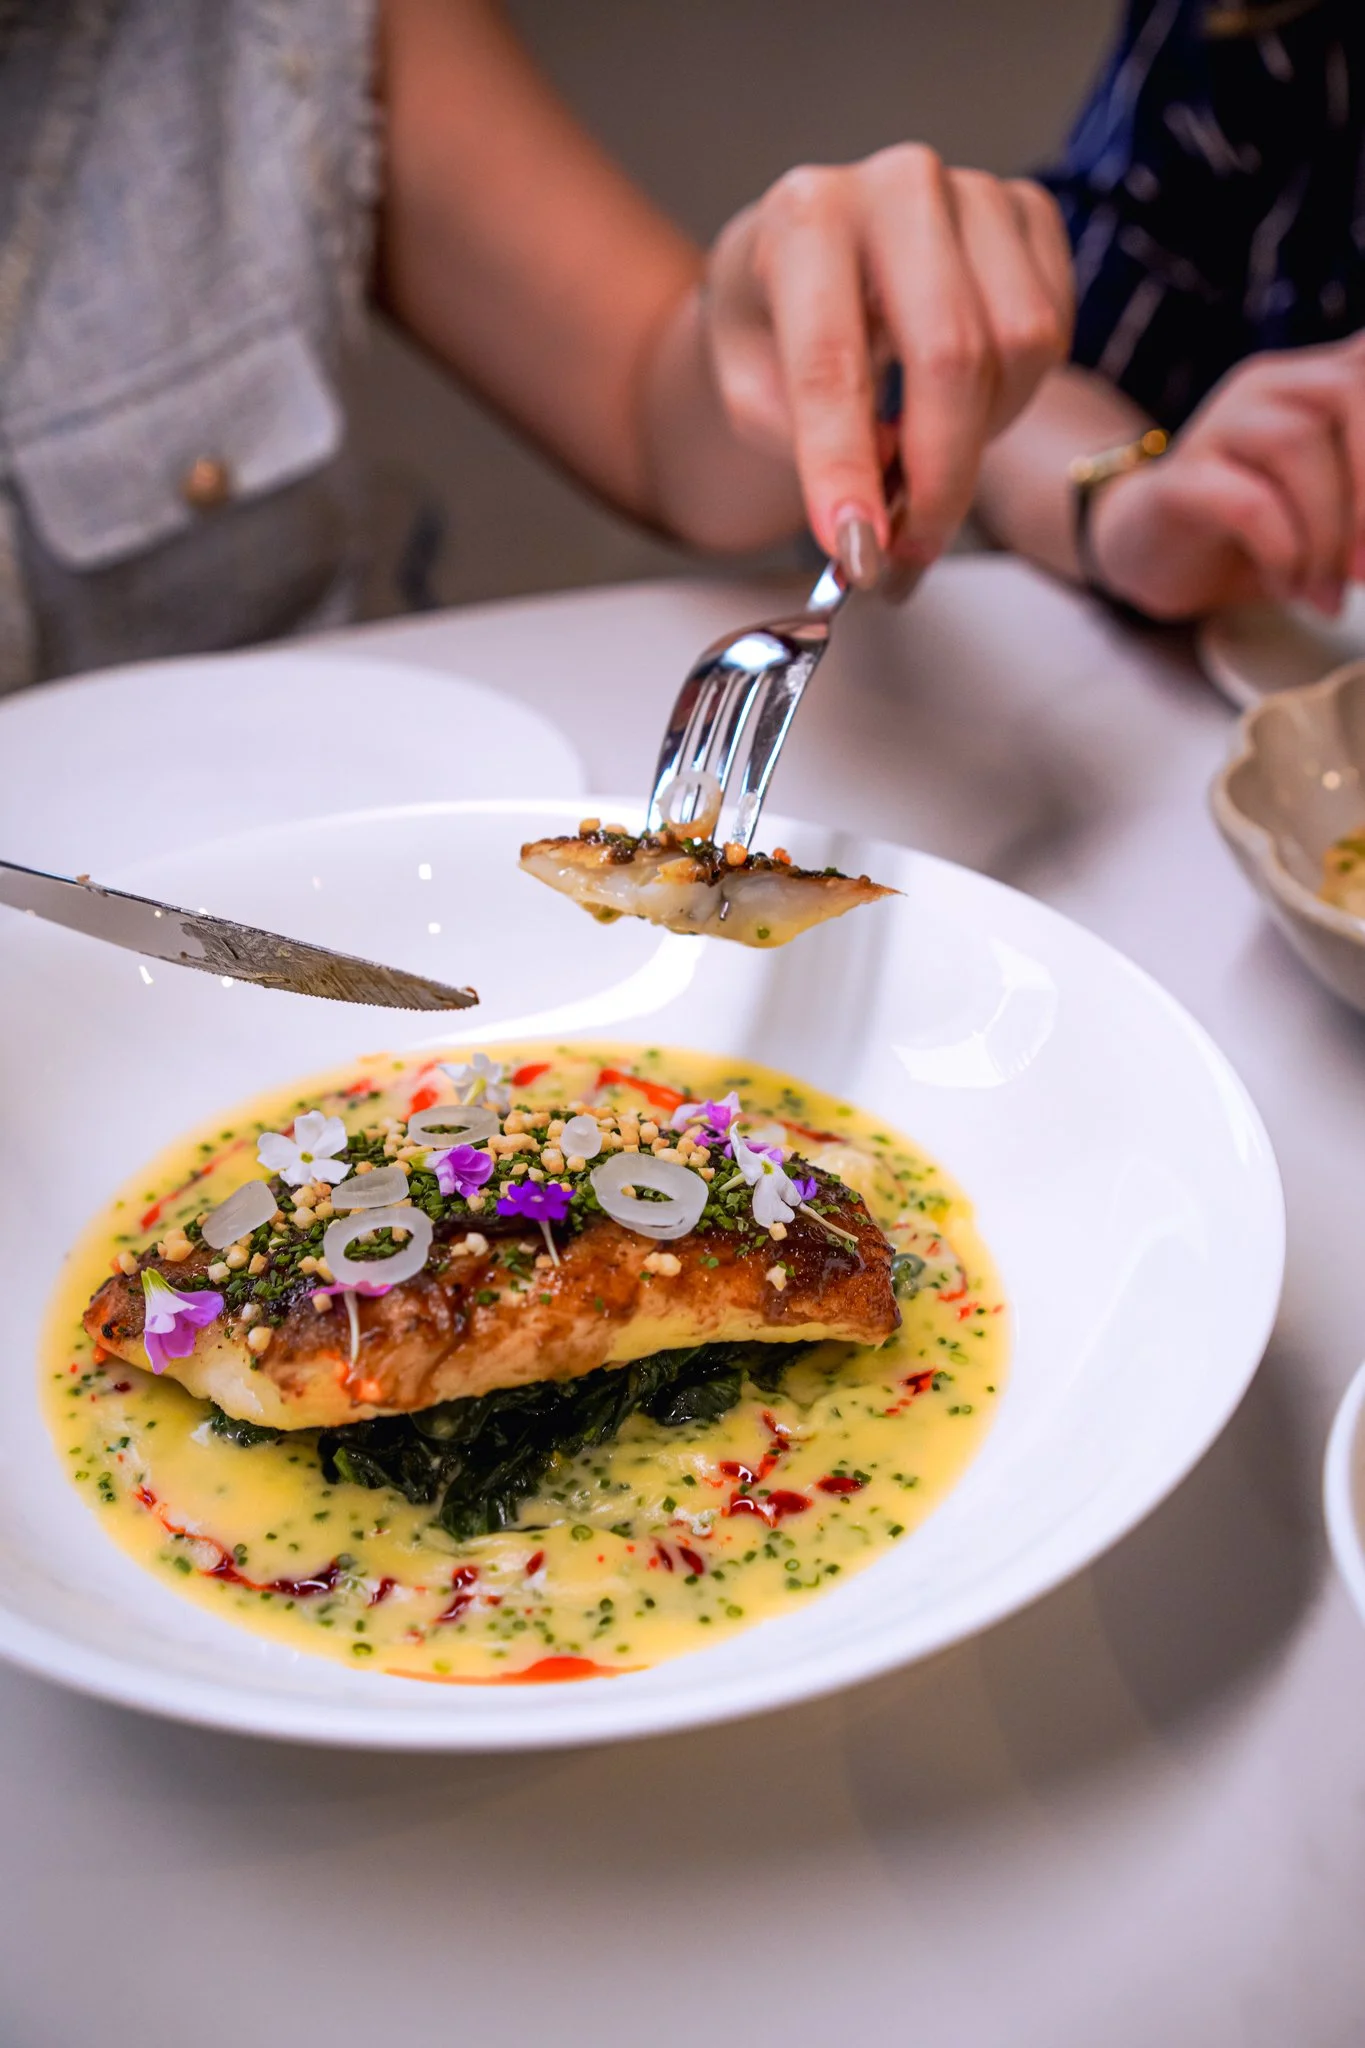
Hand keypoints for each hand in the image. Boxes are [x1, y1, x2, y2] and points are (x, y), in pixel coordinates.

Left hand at [700, 147, 1072, 585]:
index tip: (855, 548)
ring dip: (980, 438)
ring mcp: (977, 191)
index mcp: (805, 216)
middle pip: (952, 356)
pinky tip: (960, 407)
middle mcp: (898, 184)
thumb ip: (800, 440)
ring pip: (1021, 348)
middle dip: (937, 478)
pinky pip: (1055, 334)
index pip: (832, 360)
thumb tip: (878, 503)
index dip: (844, 467)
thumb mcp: (745, 386)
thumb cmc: (771, 324)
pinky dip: (1013, 397)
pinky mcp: (1031, 214)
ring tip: (926, 463)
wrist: (807, 260)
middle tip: (908, 551)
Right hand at [1088, 335, 1364, 620]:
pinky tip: (1285, 586)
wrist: (1152, 553)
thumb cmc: (1255, 532)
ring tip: (1325, 592)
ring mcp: (1218, 425)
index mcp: (1317, 380)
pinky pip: (1248, 503)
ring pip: (1296, 444)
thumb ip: (1364, 490)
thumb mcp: (1334, 503)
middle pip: (1347, 390)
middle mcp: (1269, 385)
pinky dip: (1282, 552)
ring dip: (1326, 533)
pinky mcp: (1178, 480)